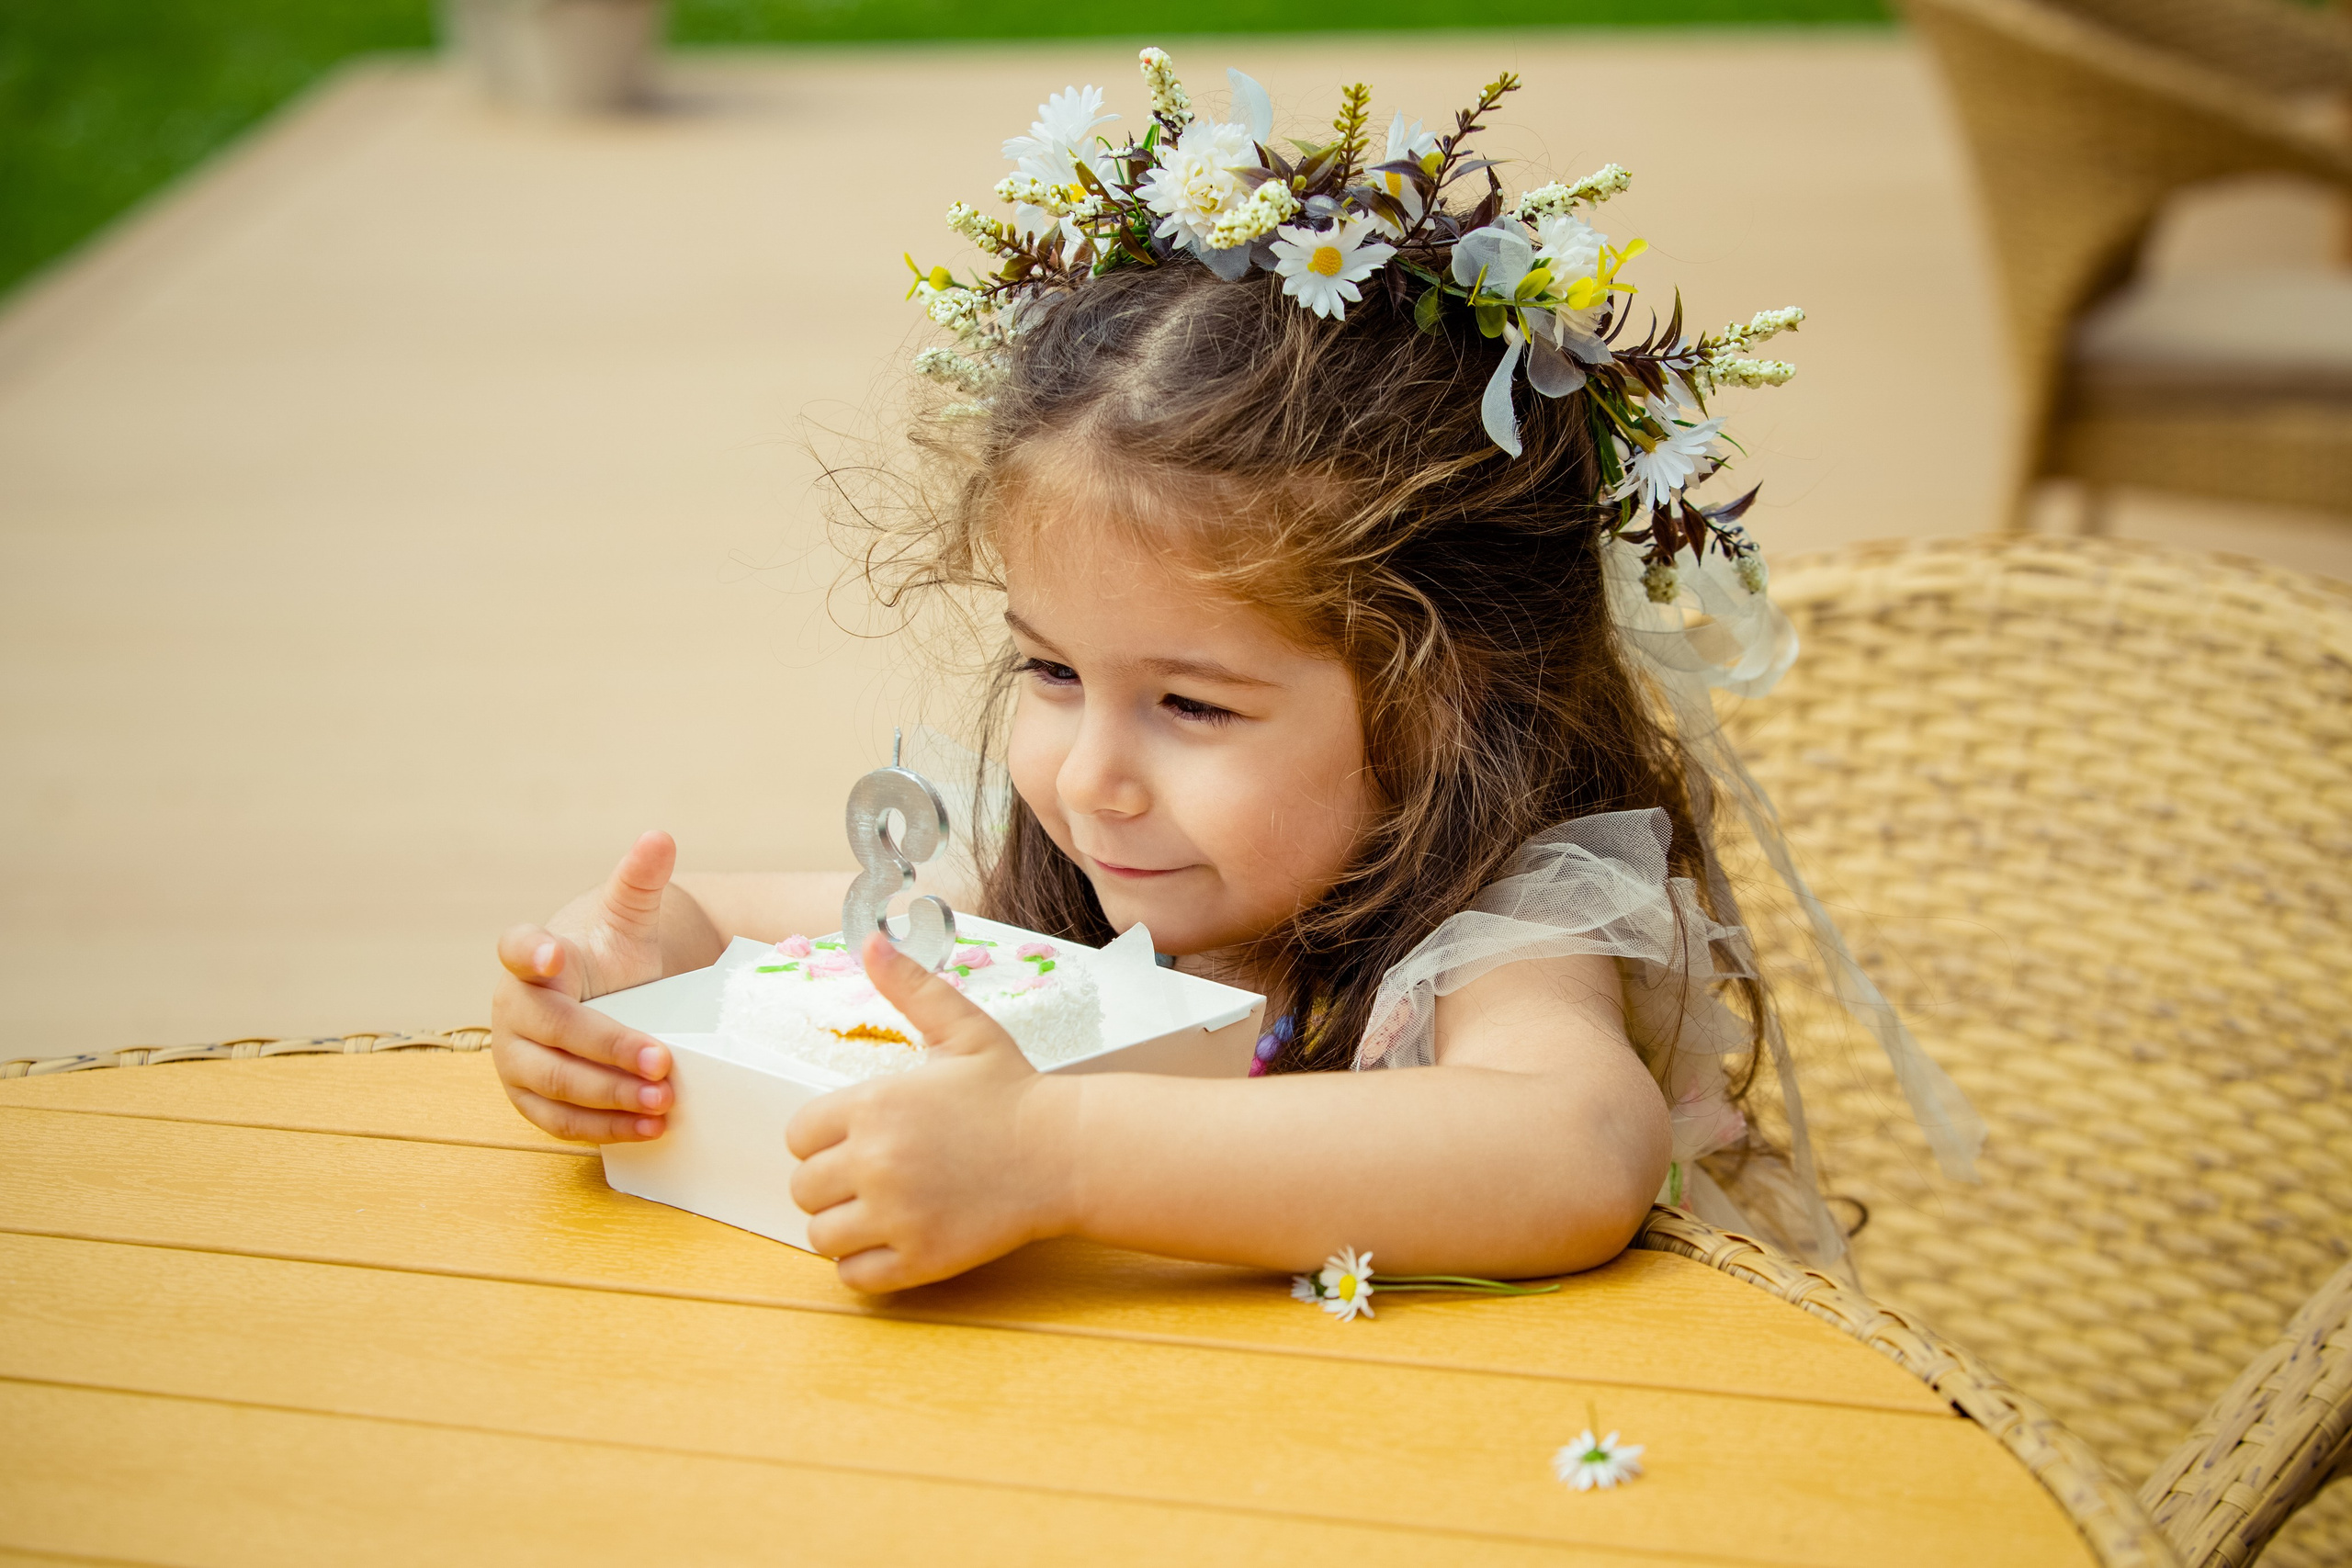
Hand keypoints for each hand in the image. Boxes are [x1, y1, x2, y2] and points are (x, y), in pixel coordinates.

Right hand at [490, 830, 679, 1142]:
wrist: (602, 997)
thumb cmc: (610, 956)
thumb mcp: (628, 918)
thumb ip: (639, 880)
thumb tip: (659, 837)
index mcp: (529, 957)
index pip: (517, 948)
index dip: (531, 951)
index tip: (553, 954)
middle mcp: (512, 1008)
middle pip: (552, 1033)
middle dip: (607, 1051)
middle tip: (662, 1063)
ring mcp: (515, 1058)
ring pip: (555, 1084)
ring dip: (609, 1097)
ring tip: (663, 1102)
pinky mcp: (531, 1099)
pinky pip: (561, 1120)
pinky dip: (605, 1128)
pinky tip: (649, 1129)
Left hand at [786, 933, 1079, 1291]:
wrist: (1068, 1152)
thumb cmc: (1013, 1091)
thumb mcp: (963, 1028)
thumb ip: (911, 986)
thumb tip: (869, 940)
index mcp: (875, 1104)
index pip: (797, 1135)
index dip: (822, 1137)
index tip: (856, 1138)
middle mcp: (876, 1161)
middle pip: (803, 1187)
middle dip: (830, 1182)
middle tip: (871, 1175)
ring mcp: (897, 1215)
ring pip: (820, 1235)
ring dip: (842, 1225)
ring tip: (878, 1210)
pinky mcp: (920, 1259)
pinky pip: (853, 1276)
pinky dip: (863, 1265)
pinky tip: (891, 1242)